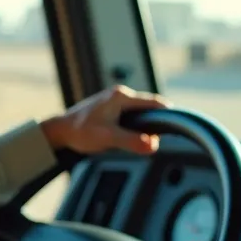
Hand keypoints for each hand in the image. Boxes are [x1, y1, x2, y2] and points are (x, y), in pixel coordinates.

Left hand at [39, 85, 170, 154]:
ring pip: (140, 112)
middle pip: (149, 106)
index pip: (154, 102)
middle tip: (168, 137)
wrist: (59, 131)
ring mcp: (114, 101)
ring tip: (153, 140)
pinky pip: (131, 116)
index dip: (168, 114)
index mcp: (121, 96)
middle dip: (158, 121)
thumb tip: (154, 144)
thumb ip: (131, 141)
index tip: (181, 125)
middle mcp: (119, 95)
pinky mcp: (110, 109)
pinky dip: (138, 125)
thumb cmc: (80, 132)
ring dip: (147, 124)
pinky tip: (137, 137)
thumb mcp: (107, 138)